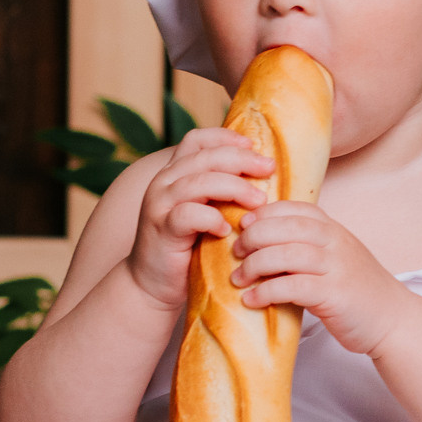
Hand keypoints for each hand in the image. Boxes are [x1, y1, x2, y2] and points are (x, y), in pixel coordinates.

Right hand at [124, 128, 275, 308]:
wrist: (152, 284)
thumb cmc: (187, 248)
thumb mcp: (203, 211)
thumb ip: (220, 192)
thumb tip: (263, 177)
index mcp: (175, 173)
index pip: (197, 140)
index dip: (226, 137)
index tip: (253, 145)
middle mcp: (164, 182)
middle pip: (206, 156)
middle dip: (242, 159)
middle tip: (269, 169)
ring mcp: (160, 204)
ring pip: (199, 181)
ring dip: (234, 187)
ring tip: (258, 200)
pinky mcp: (161, 229)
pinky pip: (188, 214)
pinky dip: (211, 218)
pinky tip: (227, 229)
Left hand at [231, 202, 421, 355]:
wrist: (393, 320)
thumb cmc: (357, 290)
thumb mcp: (335, 256)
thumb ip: (308, 245)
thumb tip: (262, 240)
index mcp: (333, 229)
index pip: (294, 208)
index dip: (264, 213)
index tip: (244, 225)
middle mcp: (335, 242)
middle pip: (284, 227)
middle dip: (252, 238)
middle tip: (236, 254)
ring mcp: (336, 267)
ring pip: (285, 254)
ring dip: (254, 266)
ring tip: (239, 279)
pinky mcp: (334, 295)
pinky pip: (291, 286)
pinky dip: (266, 292)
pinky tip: (252, 300)